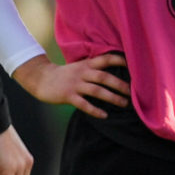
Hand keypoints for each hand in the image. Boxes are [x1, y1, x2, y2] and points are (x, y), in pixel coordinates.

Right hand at [14, 51, 128, 118]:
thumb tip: (116, 73)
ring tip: (124, 103)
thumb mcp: (79, 67)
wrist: (41, 78)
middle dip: (120, 85)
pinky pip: (84, 104)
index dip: (119, 61)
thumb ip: (94, 69)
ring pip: (96, 91)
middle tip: (133, 92)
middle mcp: (82, 73)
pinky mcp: (68, 96)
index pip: (105, 59)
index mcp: (86, 64)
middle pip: (104, 77)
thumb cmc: (65, 74)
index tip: (134, 65)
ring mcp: (75, 84)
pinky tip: (104, 115)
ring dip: (112, 97)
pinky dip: (95, 110)